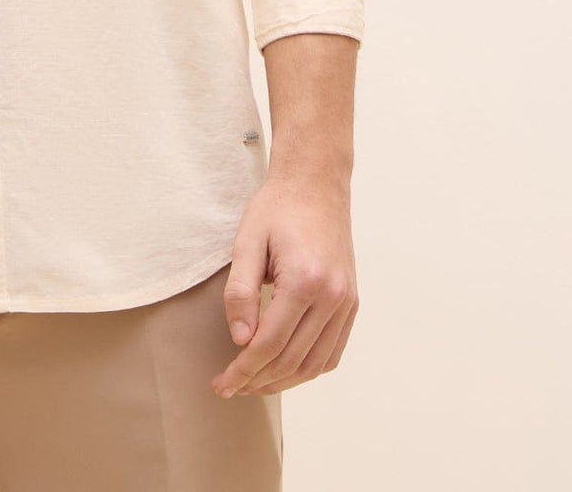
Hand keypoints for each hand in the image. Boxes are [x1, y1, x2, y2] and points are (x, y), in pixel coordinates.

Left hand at [211, 165, 358, 397]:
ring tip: (253, 384)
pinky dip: (308, 368)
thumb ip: (240, 292)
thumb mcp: (247, 242)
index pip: (270, 343)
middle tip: (230, 387)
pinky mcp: (351, 303)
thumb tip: (240, 340)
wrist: (315, 185)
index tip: (221, 384)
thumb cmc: (277, 209)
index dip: (243, 370)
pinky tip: (284, 369)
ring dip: (283, 381)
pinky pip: (332, 352)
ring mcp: (346, 302)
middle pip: (292, 359)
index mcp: (305, 281)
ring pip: (315, 363)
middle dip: (258, 380)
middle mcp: (332, 297)